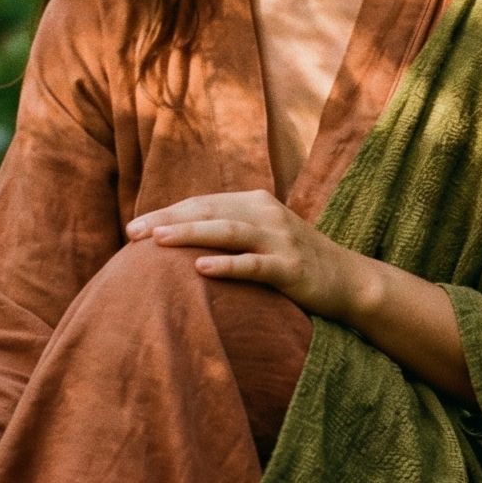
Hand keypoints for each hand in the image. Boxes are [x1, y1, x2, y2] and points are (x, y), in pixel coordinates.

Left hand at [125, 189, 367, 319]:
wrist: (348, 280)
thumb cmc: (294, 261)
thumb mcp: (261, 236)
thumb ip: (228, 230)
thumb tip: (176, 237)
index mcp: (255, 202)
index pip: (202, 204)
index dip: (167, 213)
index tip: (133, 228)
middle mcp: (266, 214)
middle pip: (209, 212)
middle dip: (168, 220)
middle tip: (133, 233)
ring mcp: (280, 239)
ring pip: (228, 232)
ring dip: (190, 234)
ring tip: (157, 241)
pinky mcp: (291, 267)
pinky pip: (254, 264)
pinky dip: (227, 265)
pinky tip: (200, 269)